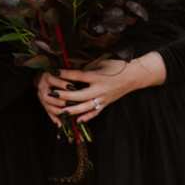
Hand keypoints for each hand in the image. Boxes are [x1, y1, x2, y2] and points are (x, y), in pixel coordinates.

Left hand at [39, 53, 165, 124]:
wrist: (134, 76)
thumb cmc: (116, 66)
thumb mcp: (101, 63)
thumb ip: (86, 67)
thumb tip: (69, 65)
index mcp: (98, 77)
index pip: (78, 76)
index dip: (65, 74)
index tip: (53, 71)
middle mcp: (100, 90)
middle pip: (79, 95)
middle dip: (64, 95)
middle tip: (51, 94)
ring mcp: (103, 99)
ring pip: (85, 107)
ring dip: (72, 110)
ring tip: (60, 111)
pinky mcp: (106, 104)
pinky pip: (95, 113)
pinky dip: (86, 117)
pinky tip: (77, 121)